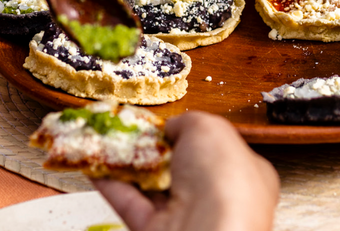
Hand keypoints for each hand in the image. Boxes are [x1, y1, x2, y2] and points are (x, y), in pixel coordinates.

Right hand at [93, 111, 279, 230]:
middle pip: (177, 166)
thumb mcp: (209, 128)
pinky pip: (129, 202)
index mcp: (244, 172)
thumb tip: (172, 126)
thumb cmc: (222, 180)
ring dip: (125, 162)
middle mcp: (216, 197)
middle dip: (151, 148)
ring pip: (150, 184)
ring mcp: (185, 216)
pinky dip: (110, 183)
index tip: (162, 122)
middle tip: (126, 128)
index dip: (188, 132)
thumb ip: (187, 122)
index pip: (215, 147)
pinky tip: (95, 164)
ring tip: (103, 138)